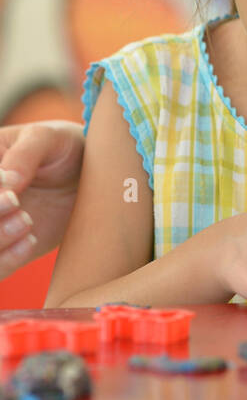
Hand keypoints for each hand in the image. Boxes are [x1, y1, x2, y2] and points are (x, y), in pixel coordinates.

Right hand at [0, 120, 85, 278]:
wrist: (85, 173)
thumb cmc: (61, 147)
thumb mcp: (45, 138)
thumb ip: (25, 154)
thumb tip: (7, 181)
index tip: (12, 193)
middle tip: (17, 203)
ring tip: (26, 221)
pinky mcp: (6, 248)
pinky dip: (6, 261)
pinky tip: (30, 241)